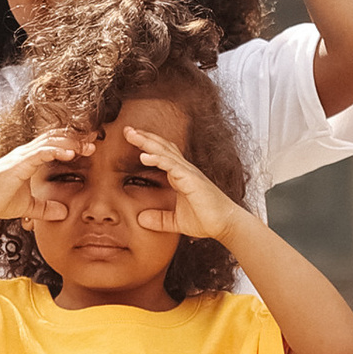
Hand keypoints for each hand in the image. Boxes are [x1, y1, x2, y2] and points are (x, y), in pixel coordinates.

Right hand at [0, 130, 88, 223]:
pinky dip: (56, 150)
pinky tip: (70, 154)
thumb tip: (64, 213)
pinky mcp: (18, 163)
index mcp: (28, 158)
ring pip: (50, 142)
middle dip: (76, 139)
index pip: (53, 144)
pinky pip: (40, 152)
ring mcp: (21, 156)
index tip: (90, 147)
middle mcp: (25, 153)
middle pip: (55, 138)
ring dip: (71, 143)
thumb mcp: (28, 206)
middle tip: (95, 141)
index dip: (72, 143)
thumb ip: (45, 208)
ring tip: (88, 146)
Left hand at [119, 122, 242, 245]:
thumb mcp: (176, 221)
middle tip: (127, 129)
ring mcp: (188, 173)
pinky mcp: (192, 180)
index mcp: (180, 175)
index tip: (131, 138)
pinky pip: (172, 165)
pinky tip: (144, 155)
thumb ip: (159, 219)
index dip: (147, 145)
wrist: (225, 225)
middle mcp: (184, 170)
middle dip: (144, 137)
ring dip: (147, 142)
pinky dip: (158, 159)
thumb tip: (140, 219)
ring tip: (132, 135)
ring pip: (165, 152)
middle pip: (162, 147)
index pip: (162, 154)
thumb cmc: (206, 220)